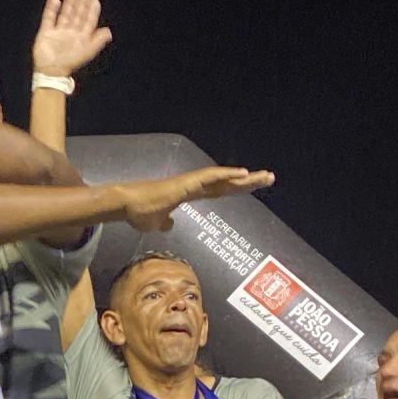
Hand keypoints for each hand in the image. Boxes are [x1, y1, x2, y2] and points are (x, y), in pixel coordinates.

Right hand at [31, 0, 113, 77]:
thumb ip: (98, 41)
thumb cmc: (71, 62)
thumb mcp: (88, 51)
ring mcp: (59, 31)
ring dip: (69, 2)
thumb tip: (109, 31)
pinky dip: (51, 9)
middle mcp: (71, 32)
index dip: (91, 8)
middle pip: (77, 13)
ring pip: (65, 13)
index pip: (88, 19)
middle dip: (80, 1)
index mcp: (82, 36)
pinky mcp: (46, 32)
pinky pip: (49, 18)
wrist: (52, 71)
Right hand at [110, 166, 273, 233]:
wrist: (127, 206)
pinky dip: (228, 174)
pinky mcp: (186, 182)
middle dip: (249, 181)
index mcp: (190, 193)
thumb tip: (169, 225)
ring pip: (223, 177)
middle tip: (270, 178)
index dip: (237, 188)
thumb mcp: (156, 223)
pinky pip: (211, 176)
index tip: (253, 186)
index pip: (220, 191)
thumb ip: (165, 222)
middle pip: (227, 183)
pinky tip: (243, 173)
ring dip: (245, 177)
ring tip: (265, 176)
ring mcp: (191, 182)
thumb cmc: (139, 213)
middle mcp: (194, 185)